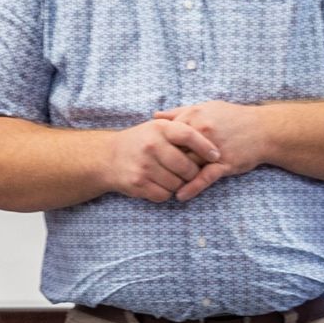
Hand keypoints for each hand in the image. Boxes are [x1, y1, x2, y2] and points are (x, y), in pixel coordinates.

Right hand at [101, 116, 221, 202]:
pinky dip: (166, 193)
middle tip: (192, 172)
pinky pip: (164, 195)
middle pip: (186, 166)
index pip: (189, 135)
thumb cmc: (141, 142)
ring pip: (177, 184)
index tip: (216, 156)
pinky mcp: (138, 184)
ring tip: (174, 178)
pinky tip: (161, 184)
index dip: (205, 147)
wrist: (108, 157)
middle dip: (193, 172)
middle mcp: (151, 146)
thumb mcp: (157, 128)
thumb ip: (180, 130)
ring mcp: (144, 166)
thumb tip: (211, 142)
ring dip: (180, 184)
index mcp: (159, 129)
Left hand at [158, 101, 277, 202]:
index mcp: (194, 116)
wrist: (264, 130)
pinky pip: (204, 179)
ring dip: (174, 177)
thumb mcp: (206, 108)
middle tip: (152, 172)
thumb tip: (155, 116)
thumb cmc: (233, 118)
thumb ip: (179, 112)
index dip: (157, 145)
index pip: (166, 134)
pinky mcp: (223, 164)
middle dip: (163, 162)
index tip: (148, 153)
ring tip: (162, 186)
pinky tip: (180, 196)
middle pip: (174, 151)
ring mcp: (212, 149)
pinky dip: (191, 189)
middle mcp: (201, 132)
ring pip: (186, 166)